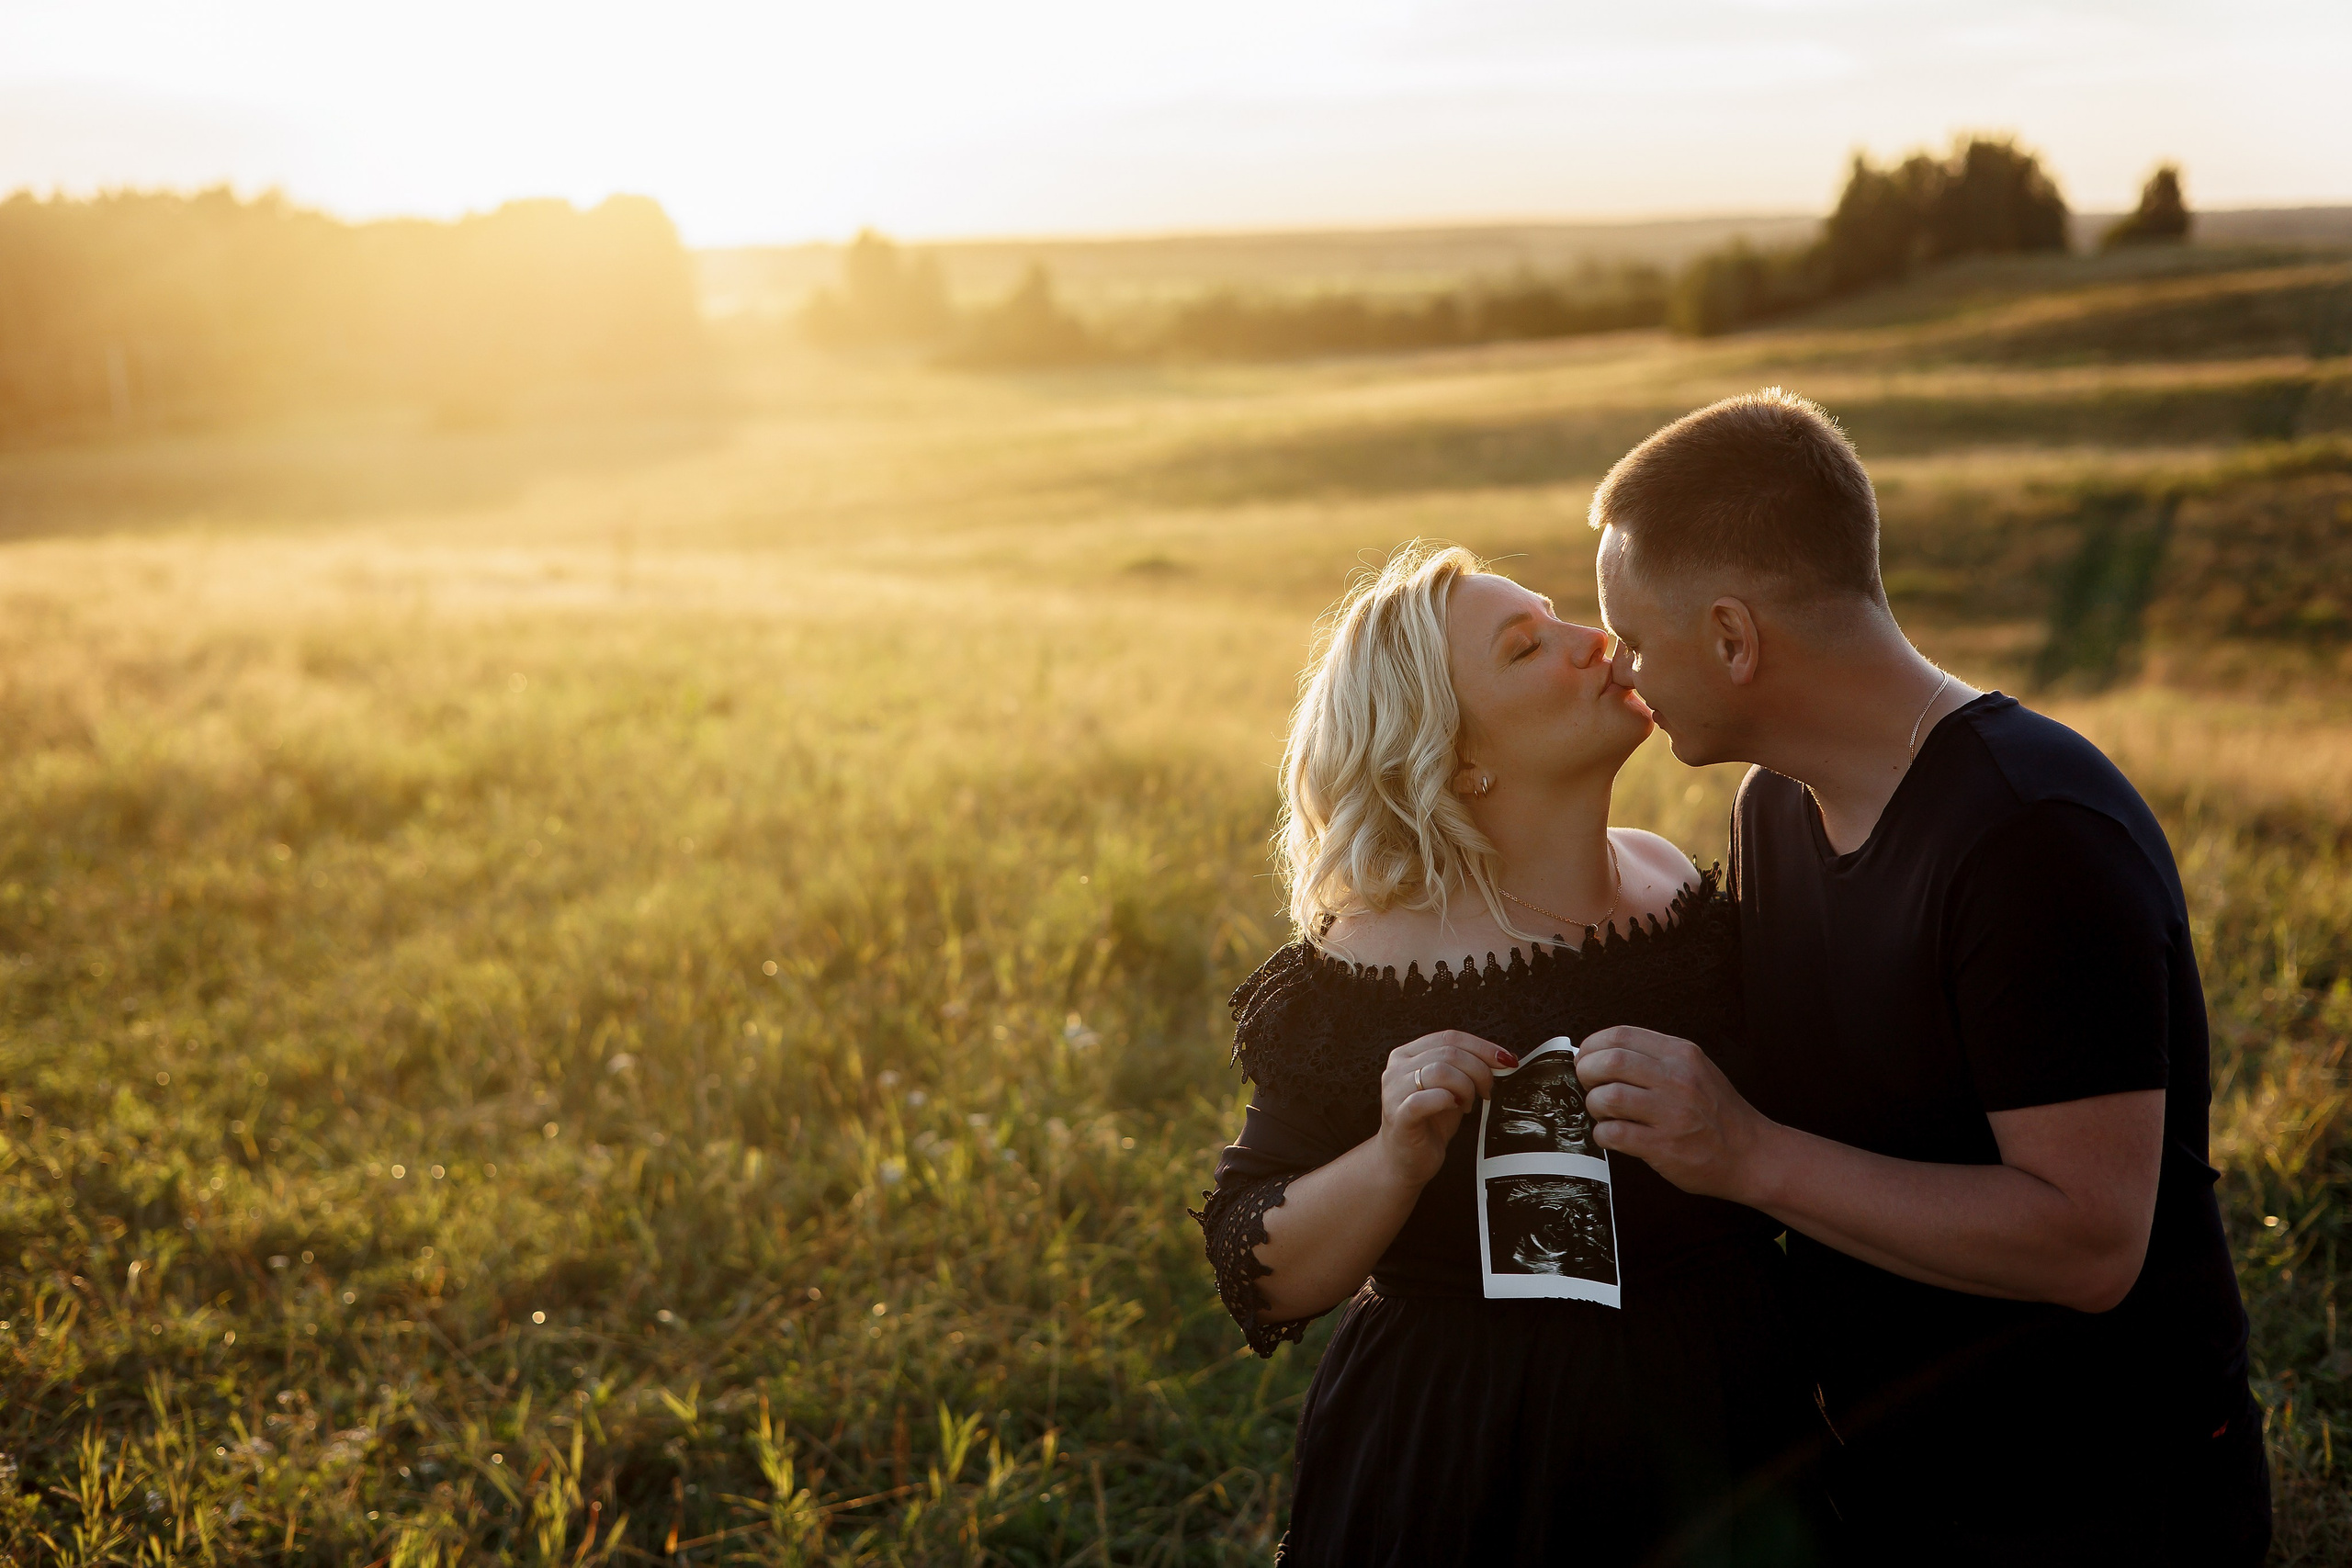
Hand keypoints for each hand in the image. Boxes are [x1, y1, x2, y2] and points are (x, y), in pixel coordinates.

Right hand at [1377, 1031, 1518, 1188]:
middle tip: (1487, 1089)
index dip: (1482, 1047)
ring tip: (1467, 1103)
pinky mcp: (1399, 1116)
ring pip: (1440, 1071)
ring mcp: (1394, 1091)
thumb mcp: (1450, 1089)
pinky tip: (1454, 1108)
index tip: (1505, 1060)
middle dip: (1479, 1070)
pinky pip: (1427, 1099)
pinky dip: (1448, 1101)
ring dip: (1465, 1087)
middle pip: (1448, 1052)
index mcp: (1408, 1054)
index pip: (1449, 1036)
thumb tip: (1502, 1059)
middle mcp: (1397, 1068)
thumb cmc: (1428, 1123)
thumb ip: (1467, 1070)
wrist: (1405, 1160)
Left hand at [1575, 1026, 1774, 1202]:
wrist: (1752, 1154)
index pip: (1621, 1035)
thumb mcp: (1696, 1069)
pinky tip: (1611, 1134)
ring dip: (1594, 1105)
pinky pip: (1614, 1133)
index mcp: (1681, 1054)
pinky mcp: (1664, 1146)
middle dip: (1586, 1073)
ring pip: (1607, 1096)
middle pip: (1609, 1061)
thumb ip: (1657, 1059)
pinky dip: (1602, 1134)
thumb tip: (1605, 1054)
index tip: (1585, 1058)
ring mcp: (1671, 1113)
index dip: (1592, 1046)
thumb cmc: (1720, 1114)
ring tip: (1602, 1112)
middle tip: (1588, 1085)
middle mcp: (1677, 1079)